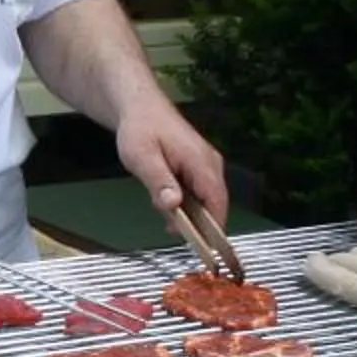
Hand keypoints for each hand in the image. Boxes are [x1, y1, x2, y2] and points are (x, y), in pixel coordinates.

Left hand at [116, 100, 229, 232]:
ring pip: (206, 200)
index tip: (204, 249)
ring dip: (189, 214)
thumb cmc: (139, 130)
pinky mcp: (199, 167)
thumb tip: (173, 205)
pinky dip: (186, 204)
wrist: (138, 107)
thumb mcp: (142, 157)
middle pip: (215, 204)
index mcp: (201, 162)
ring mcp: (206, 165)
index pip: (217, 202)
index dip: (214, 228)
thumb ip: (158, 181)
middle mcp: (210, 164)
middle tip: (172, 232)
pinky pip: (198, 193)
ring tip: (164, 216)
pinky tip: (166, 204)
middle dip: (198, 225)